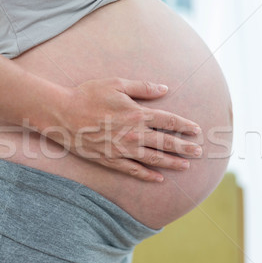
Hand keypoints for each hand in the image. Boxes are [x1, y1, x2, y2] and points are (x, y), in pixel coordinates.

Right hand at [43, 77, 201, 181]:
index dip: (185, 126)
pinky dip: (147, 175)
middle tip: (200, 152)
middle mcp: (133, 134)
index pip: (169, 121)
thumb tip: (165, 89)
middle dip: (185, 147)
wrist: (61, 114)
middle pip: (166, 142)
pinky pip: (133, 170)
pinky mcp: (110, 160)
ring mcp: (122, 149)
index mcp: (137, 113)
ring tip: (186, 165)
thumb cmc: (88, 95)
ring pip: (154, 159)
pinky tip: (159, 179)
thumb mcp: (116, 84)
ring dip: (172, 163)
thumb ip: (143, 87)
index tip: (197, 130)